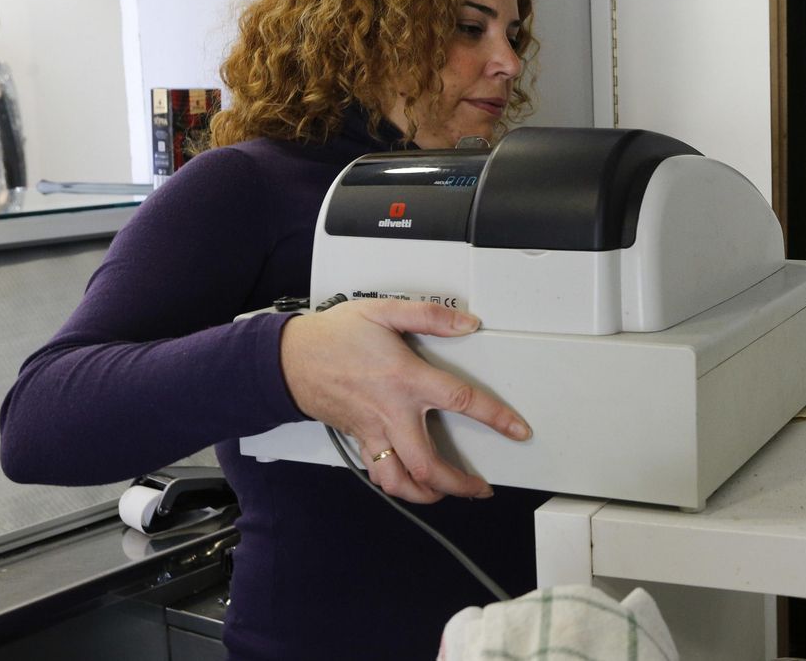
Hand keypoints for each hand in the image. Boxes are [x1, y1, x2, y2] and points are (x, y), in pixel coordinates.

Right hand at [278, 299, 530, 502]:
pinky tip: (411, 485)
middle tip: (480, 488)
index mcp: (406, 380)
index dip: (494, 417)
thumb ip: (430, 316)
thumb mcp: (384, 311)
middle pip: (428, 463)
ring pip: (399, 480)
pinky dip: (397, 485)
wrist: (287, 358)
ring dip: (426, 494)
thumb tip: (467, 323)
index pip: (461, 401)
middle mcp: (390, 412)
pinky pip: (378, 473)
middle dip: (458, 483)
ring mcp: (372, 431)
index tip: (517, 430)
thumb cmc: (333, 336)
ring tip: (447, 494)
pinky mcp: (358, 439)